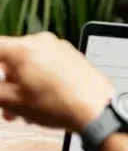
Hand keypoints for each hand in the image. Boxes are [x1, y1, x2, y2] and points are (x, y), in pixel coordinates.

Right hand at [0, 32, 114, 132]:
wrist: (95, 108)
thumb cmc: (59, 104)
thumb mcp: (12, 101)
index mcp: (24, 48)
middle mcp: (42, 42)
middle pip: (11, 57)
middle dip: (5, 81)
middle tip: (5, 103)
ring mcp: (60, 47)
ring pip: (28, 63)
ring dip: (20, 84)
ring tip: (21, 109)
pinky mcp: (71, 55)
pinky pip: (45, 64)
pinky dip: (37, 79)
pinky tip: (39, 100)